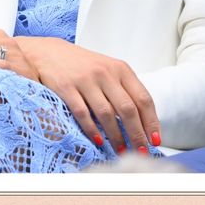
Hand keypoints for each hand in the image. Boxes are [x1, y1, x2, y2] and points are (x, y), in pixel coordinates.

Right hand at [15, 36, 159, 153]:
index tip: (155, 139)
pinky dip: (92, 130)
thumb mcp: (109, 71)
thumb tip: (142, 122)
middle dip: (136, 133)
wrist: (50, 53)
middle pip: (127, 109)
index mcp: (121, 69)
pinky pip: (82, 113)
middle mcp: (105, 73)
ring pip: (106, 114)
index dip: (151, 121)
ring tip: (120, 150)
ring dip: (116, 136)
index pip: (143, 98)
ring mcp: (86, 80)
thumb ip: (124, 91)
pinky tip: (98, 141)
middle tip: (140, 151)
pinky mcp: (67, 88)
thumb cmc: (84, 66)